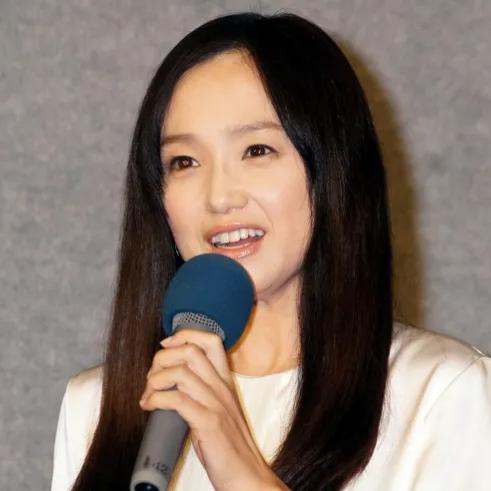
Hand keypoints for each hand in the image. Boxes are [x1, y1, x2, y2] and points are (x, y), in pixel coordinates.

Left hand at [139, 328, 285, 490]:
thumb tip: (173, 381)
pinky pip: (177, 399)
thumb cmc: (229, 445)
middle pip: (190, 351)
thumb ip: (203, 391)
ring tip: (148, 395)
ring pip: (181, 372)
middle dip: (163, 358)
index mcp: (225, 382)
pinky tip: (149, 406)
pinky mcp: (209, 423)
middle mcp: (222, 387)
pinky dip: (156, 399)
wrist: (247, 474)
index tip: (166, 344)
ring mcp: (216, 404)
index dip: (186, 335)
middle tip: (152, 377)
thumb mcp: (219, 409)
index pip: (211, 341)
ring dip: (155, 380)